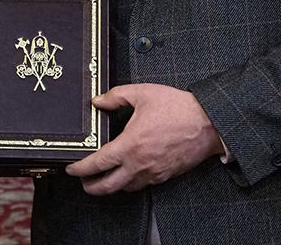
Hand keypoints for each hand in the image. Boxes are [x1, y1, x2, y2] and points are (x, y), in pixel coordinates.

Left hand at [66, 83, 223, 194]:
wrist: (209, 123)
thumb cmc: (178, 108)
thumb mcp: (142, 93)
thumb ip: (116, 96)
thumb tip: (98, 101)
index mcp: (130, 145)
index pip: (98, 164)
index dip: (80, 168)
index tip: (72, 168)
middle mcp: (139, 164)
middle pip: (108, 186)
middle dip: (91, 187)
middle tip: (83, 182)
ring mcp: (153, 173)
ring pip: (126, 188)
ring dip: (112, 186)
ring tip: (103, 178)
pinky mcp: (165, 176)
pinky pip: (143, 185)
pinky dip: (131, 183)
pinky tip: (128, 174)